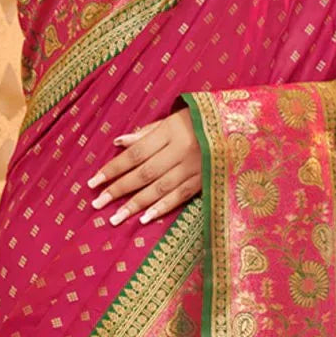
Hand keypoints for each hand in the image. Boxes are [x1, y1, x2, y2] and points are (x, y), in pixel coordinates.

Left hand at [87, 108, 201, 226]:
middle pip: (144, 173)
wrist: (242, 126)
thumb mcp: (174, 118)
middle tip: (97, 204)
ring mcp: (195, 167)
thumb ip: (147, 132)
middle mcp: (182, 150)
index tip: (94, 182)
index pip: (136, 153)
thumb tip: (118, 143)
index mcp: (172, 130)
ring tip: (115, 218)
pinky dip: (162, 208)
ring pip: (160, 188)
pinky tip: (145, 218)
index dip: (114, 168)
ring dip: (136, 204)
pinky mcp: (206, 180)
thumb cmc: (201, 118)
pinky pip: (180, 196)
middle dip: (119, 189)